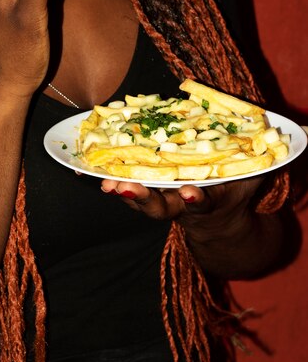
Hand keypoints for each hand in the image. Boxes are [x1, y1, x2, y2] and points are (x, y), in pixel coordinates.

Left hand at [101, 175, 263, 243]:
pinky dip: (111, 180)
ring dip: (121, 191)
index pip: (202, 202)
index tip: (191, 192)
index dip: (196, 198)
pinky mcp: (146, 190)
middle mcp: (179, 204)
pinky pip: (127, 186)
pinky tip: (93, 169)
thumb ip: (253, 166)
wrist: (217, 222)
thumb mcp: (247, 182)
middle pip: (159, 207)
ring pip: (139, 200)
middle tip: (126, 188)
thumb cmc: (232, 193)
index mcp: (206, 202)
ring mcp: (160, 199)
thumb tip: (268, 140)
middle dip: (143, 198)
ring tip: (105, 183)